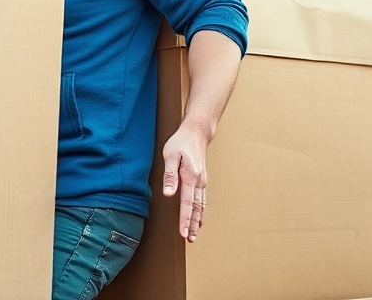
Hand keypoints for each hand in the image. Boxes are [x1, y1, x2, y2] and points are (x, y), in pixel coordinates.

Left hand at [161, 123, 211, 242]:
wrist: (196, 132)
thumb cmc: (181, 142)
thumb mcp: (170, 155)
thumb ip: (169, 175)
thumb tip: (168, 194)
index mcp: (190, 177)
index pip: (187, 203)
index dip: (184, 220)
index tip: (183, 233)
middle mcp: (199, 181)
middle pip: (196, 208)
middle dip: (192, 225)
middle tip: (190, 240)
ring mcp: (202, 181)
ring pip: (201, 205)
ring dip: (198, 221)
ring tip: (194, 235)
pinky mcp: (201, 179)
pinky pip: (203, 199)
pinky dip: (201, 212)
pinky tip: (199, 219)